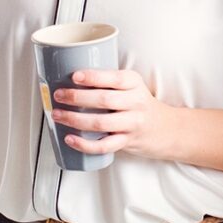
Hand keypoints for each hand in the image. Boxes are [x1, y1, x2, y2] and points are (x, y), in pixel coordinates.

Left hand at [49, 68, 183, 161]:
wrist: (165, 128)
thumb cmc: (138, 104)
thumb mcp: (131, 86)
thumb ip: (107, 82)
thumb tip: (67, 78)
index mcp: (134, 83)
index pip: (114, 78)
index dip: (93, 77)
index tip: (74, 76)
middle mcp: (135, 102)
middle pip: (104, 99)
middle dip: (77, 98)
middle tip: (59, 96)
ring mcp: (132, 123)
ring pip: (101, 123)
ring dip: (75, 120)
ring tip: (58, 115)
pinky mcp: (127, 141)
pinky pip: (104, 146)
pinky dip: (84, 144)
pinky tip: (70, 138)